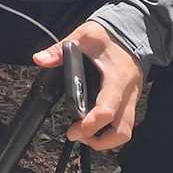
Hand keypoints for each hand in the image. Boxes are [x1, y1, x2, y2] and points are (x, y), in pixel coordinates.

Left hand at [33, 21, 143, 150]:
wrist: (131, 32)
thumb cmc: (108, 36)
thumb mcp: (82, 36)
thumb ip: (60, 49)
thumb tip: (40, 59)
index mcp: (117, 78)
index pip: (107, 109)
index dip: (91, 124)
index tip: (74, 131)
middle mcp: (128, 94)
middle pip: (122, 131)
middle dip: (100, 141)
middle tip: (76, 136)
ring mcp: (132, 99)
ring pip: (125, 131)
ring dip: (106, 140)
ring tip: (83, 134)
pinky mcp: (130, 101)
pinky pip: (124, 124)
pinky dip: (110, 131)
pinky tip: (93, 126)